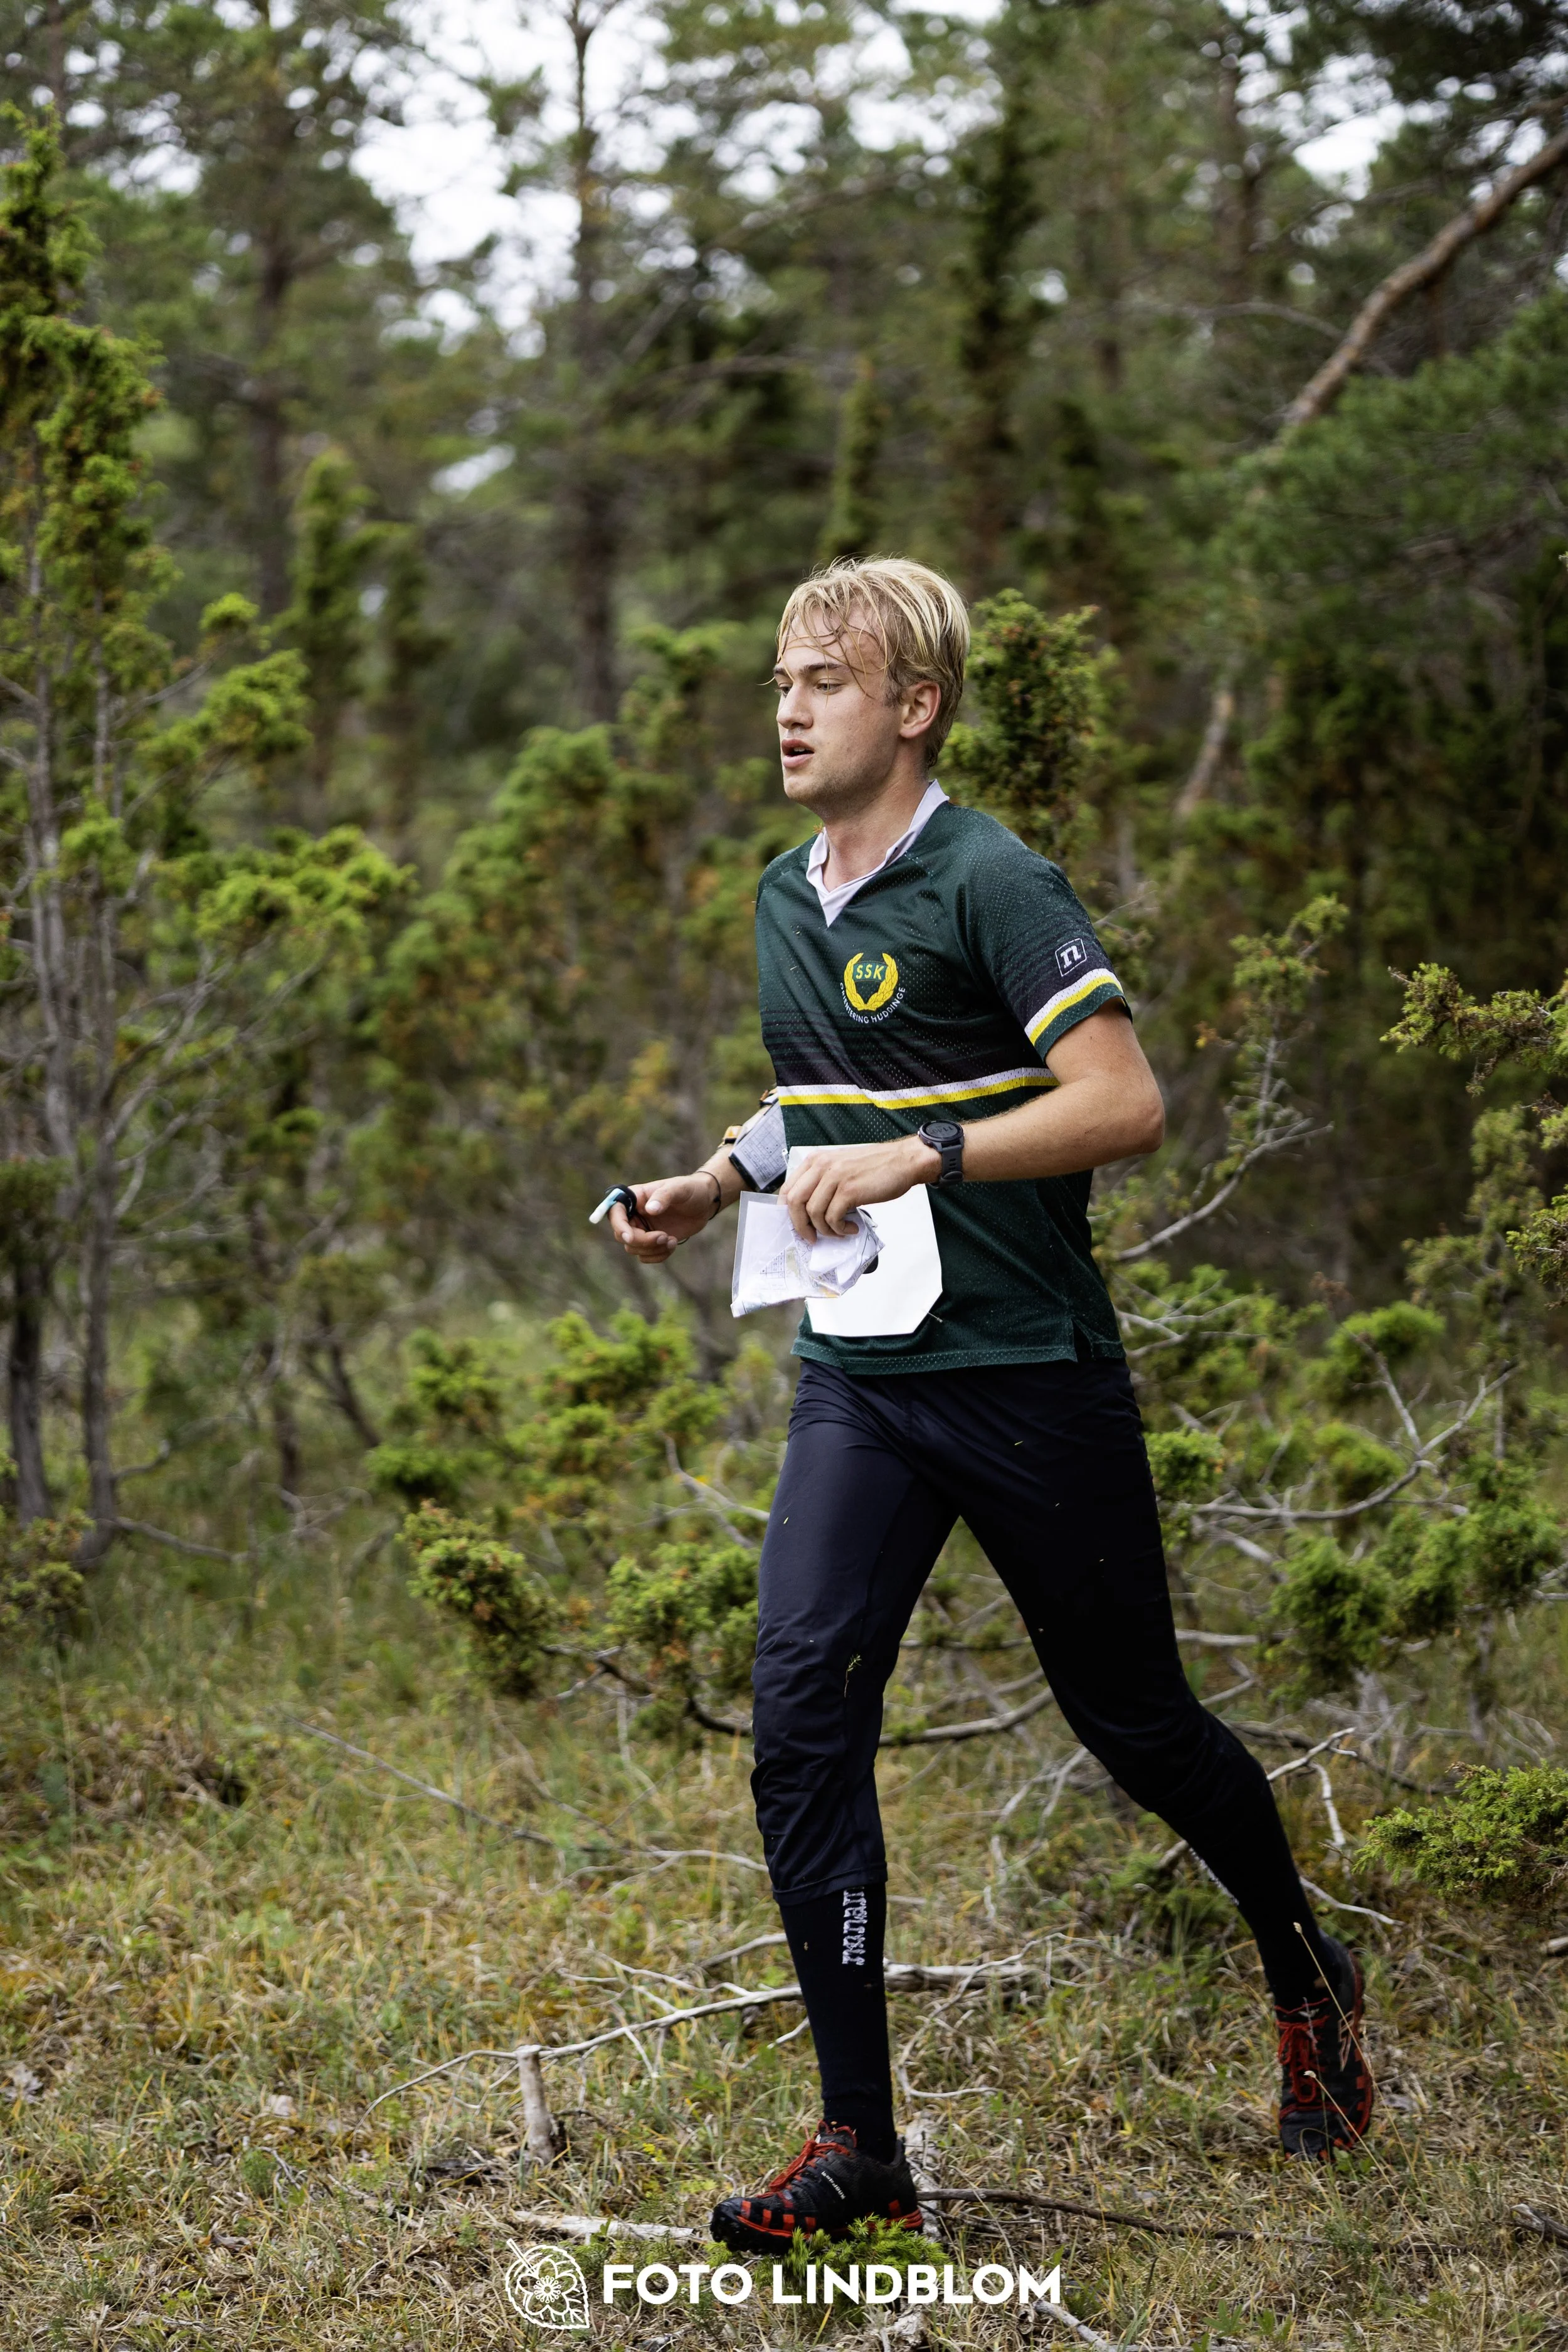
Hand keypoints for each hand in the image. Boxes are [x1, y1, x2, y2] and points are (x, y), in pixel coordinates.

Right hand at [609, 1174, 717, 1262]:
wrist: (704, 1203)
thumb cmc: (690, 1190)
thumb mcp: (679, 1188)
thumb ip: (664, 1196)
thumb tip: (650, 1209)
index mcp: (635, 1198)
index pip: (615, 1212)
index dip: (618, 1226)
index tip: (630, 1237)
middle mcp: (634, 1214)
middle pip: (622, 1235)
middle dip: (642, 1241)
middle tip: (664, 1236)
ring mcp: (642, 1229)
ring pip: (633, 1248)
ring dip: (652, 1249)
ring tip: (671, 1239)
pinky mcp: (652, 1242)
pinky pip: (645, 1256)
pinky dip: (658, 1255)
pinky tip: (673, 1243)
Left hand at [780, 1136, 937, 1240]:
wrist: (903, 1161)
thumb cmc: (875, 1167)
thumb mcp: (841, 1167)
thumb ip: (823, 1182)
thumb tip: (810, 1211)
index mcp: (816, 1160)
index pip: (788, 1189)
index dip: (788, 1212)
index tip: (797, 1225)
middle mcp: (821, 1166)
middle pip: (794, 1202)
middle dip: (800, 1225)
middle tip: (811, 1237)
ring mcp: (835, 1177)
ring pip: (813, 1213)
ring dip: (824, 1230)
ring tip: (839, 1232)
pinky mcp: (849, 1191)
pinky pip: (833, 1218)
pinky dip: (839, 1229)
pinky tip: (851, 1228)